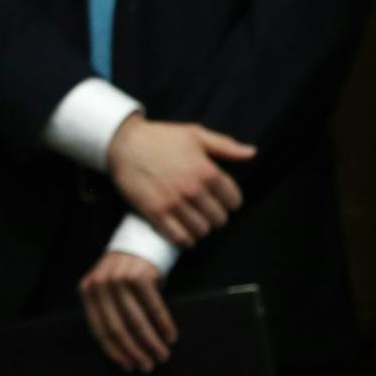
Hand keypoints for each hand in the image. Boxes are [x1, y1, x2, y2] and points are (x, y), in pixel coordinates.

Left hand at [79, 251, 175, 371]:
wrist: (141, 238)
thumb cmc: (125, 271)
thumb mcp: (108, 288)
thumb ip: (108, 311)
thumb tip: (125, 351)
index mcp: (87, 290)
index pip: (98, 329)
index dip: (114, 351)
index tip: (128, 367)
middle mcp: (100, 284)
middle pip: (117, 328)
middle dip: (134, 351)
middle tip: (148, 366)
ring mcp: (119, 279)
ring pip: (136, 321)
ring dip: (151, 343)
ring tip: (162, 356)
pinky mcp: (139, 275)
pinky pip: (154, 308)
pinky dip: (164, 325)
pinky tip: (171, 337)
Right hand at [106, 114, 256, 247]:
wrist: (124, 144)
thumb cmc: (161, 138)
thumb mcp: (195, 134)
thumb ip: (225, 146)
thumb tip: (251, 153)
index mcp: (207, 170)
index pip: (233, 200)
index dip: (231, 202)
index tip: (222, 201)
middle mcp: (192, 189)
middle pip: (219, 219)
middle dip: (215, 216)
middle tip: (207, 212)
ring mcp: (173, 202)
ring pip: (201, 230)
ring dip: (200, 229)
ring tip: (195, 222)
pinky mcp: (155, 212)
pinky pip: (178, 237)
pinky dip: (185, 240)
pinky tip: (184, 235)